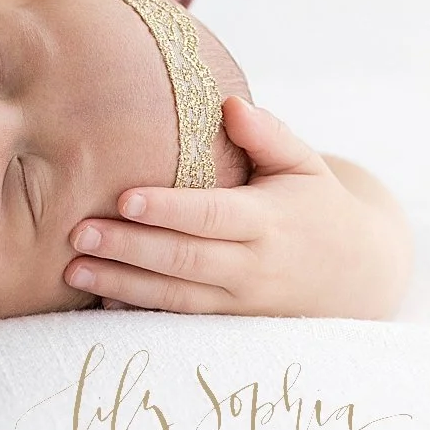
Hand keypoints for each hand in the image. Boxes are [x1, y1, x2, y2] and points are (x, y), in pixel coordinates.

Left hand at [62, 98, 410, 319]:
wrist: (357, 274)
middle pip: (184, 260)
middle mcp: (254, 266)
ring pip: (176, 297)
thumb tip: (231, 105)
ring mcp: (240, 302)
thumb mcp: (304, 165)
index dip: (169, 210)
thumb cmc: (316, 205)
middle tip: (77, 232)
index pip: (212, 216)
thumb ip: (269, 135)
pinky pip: (179, 321)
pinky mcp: (229, 324)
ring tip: (72, 269)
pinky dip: (139, 313)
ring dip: (122, 285)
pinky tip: (98, 300)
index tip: (124, 197)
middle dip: (128, 248)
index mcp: (269, 221)